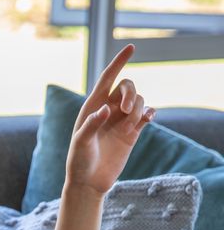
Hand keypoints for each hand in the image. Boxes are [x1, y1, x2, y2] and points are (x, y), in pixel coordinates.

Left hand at [65, 43, 155, 196]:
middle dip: (131, 94)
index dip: (119, 61)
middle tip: (127, 111)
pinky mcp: (132, 133)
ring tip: (129, 128)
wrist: (89, 182)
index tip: (132, 47)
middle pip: (127, 87)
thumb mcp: (81, 143)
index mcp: (93, 106)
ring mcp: (121, 120)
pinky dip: (150, 113)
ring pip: (139, 100)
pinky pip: (146, 115)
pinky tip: (148, 118)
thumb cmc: (79, 161)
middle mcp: (108, 109)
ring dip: (138, 109)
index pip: (108, 77)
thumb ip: (91, 125)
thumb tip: (105, 109)